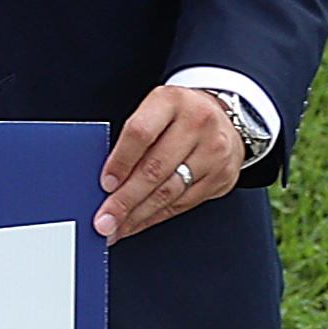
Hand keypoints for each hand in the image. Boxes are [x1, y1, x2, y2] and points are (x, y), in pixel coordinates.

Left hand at [96, 82, 244, 242]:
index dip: (120, 163)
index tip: (105, 185)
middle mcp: (196, 123)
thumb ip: (133, 138)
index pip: (140, 134)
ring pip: (169, 192)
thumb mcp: (154, 111)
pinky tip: (139, 222)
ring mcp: (213, 151)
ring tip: (118, 227)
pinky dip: (156, 217)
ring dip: (139, 215)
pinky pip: (183, 204)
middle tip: (105, 219)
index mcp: (171, 101)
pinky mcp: (221, 176)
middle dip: (125, 200)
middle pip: (155, 169)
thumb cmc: (179, 116)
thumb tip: (107, 181)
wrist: (221, 119)